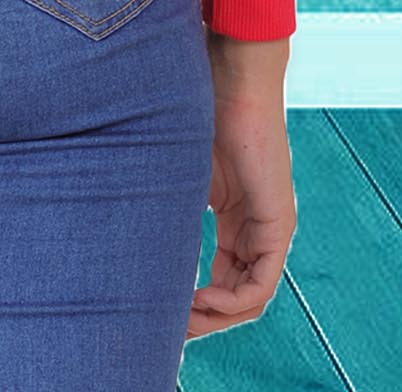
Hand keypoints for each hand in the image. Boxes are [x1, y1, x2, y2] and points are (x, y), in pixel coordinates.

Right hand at [184, 33, 295, 337]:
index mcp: (238, 215)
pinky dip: (232, 301)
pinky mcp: (277, 223)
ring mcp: (271, 226)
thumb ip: (167, 200)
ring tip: (181, 319)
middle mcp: (258, 227)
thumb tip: (123, 224)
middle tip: (168, 327)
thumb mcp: (177, 168)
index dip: (196, 301)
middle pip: (238, 294)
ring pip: (250, 296)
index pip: (225, 277)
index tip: (163, 309)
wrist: (231, 75)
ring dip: (217, 316)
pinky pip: (261, 285)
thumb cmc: (200, 106)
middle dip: (203, 318)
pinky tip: (200, 297)